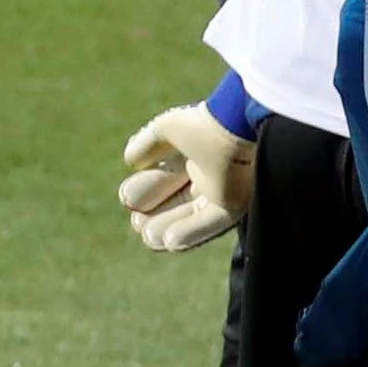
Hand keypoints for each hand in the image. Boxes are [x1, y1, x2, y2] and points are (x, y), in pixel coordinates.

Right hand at [119, 103, 253, 251]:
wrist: (237, 126)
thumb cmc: (203, 124)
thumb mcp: (167, 130)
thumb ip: (147, 145)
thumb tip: (131, 161)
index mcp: (195, 148)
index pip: (166, 176)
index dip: (147, 189)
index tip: (127, 198)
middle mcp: (212, 169)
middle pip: (179, 199)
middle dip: (157, 213)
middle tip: (137, 223)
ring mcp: (227, 186)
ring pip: (195, 213)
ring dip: (171, 227)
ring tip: (149, 237)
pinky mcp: (240, 202)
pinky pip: (214, 222)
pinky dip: (193, 232)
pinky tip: (170, 242)